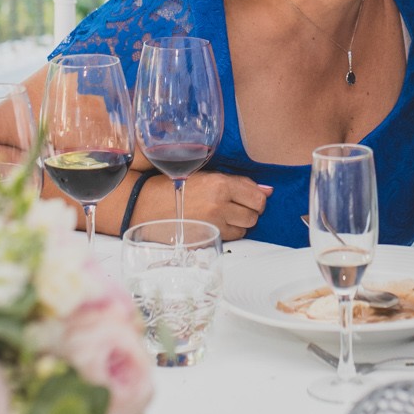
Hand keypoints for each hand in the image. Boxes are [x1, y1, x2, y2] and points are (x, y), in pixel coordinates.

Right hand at [136, 170, 270, 239]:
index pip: (257, 196)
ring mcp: (213, 224)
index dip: (257, 198)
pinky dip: (229, 232)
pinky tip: (216, 223)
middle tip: (236, 205)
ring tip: (224, 214)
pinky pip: (231, 238)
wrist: (145, 203)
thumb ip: (238, 183)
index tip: (251, 197)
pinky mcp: (206, 238)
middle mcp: (219, 205)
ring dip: (240, 222)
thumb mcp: (206, 175)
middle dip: (250, 210)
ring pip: (245, 228)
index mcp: (220, 184)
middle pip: (254, 214)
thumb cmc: (175, 185)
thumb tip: (268, 191)